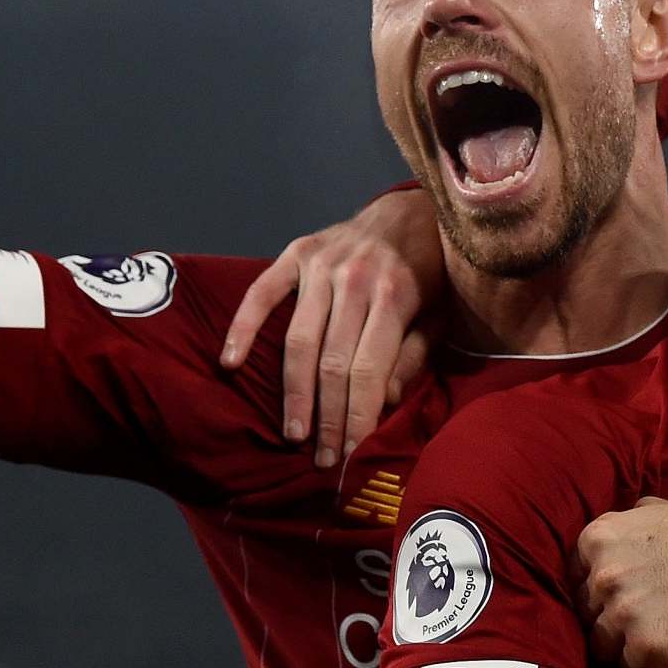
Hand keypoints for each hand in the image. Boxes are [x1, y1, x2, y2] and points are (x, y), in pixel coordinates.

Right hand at [220, 188, 443, 467]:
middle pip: (332, 363)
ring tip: (293, 432)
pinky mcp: (296, 252)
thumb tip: (383, 402)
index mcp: (395, 295)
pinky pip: (261, 293)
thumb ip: (412, 357)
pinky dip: (242, 327)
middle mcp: (355, 279)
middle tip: (321, 458)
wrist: (412, 209)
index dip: (358, 416)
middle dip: (327, 417)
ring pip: (299, 340)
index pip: (368, 371)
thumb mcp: (438, 315)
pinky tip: (229, 363)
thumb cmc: (429, 272)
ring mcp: (321, 264)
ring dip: (294, 392)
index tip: (352, 454)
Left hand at [578, 501, 667, 667]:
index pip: (574, 581)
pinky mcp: (648, 650)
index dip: (596, 595)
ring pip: (601, 647)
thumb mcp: (654, 510)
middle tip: (641, 622)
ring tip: (656, 637)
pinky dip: (648, 666)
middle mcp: (603, 577)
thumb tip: (599, 540)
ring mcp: (624, 615)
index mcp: (597, 540)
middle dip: (608, 621)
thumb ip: (619, 526)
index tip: (618, 601)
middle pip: (585, 616)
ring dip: (624, 647)